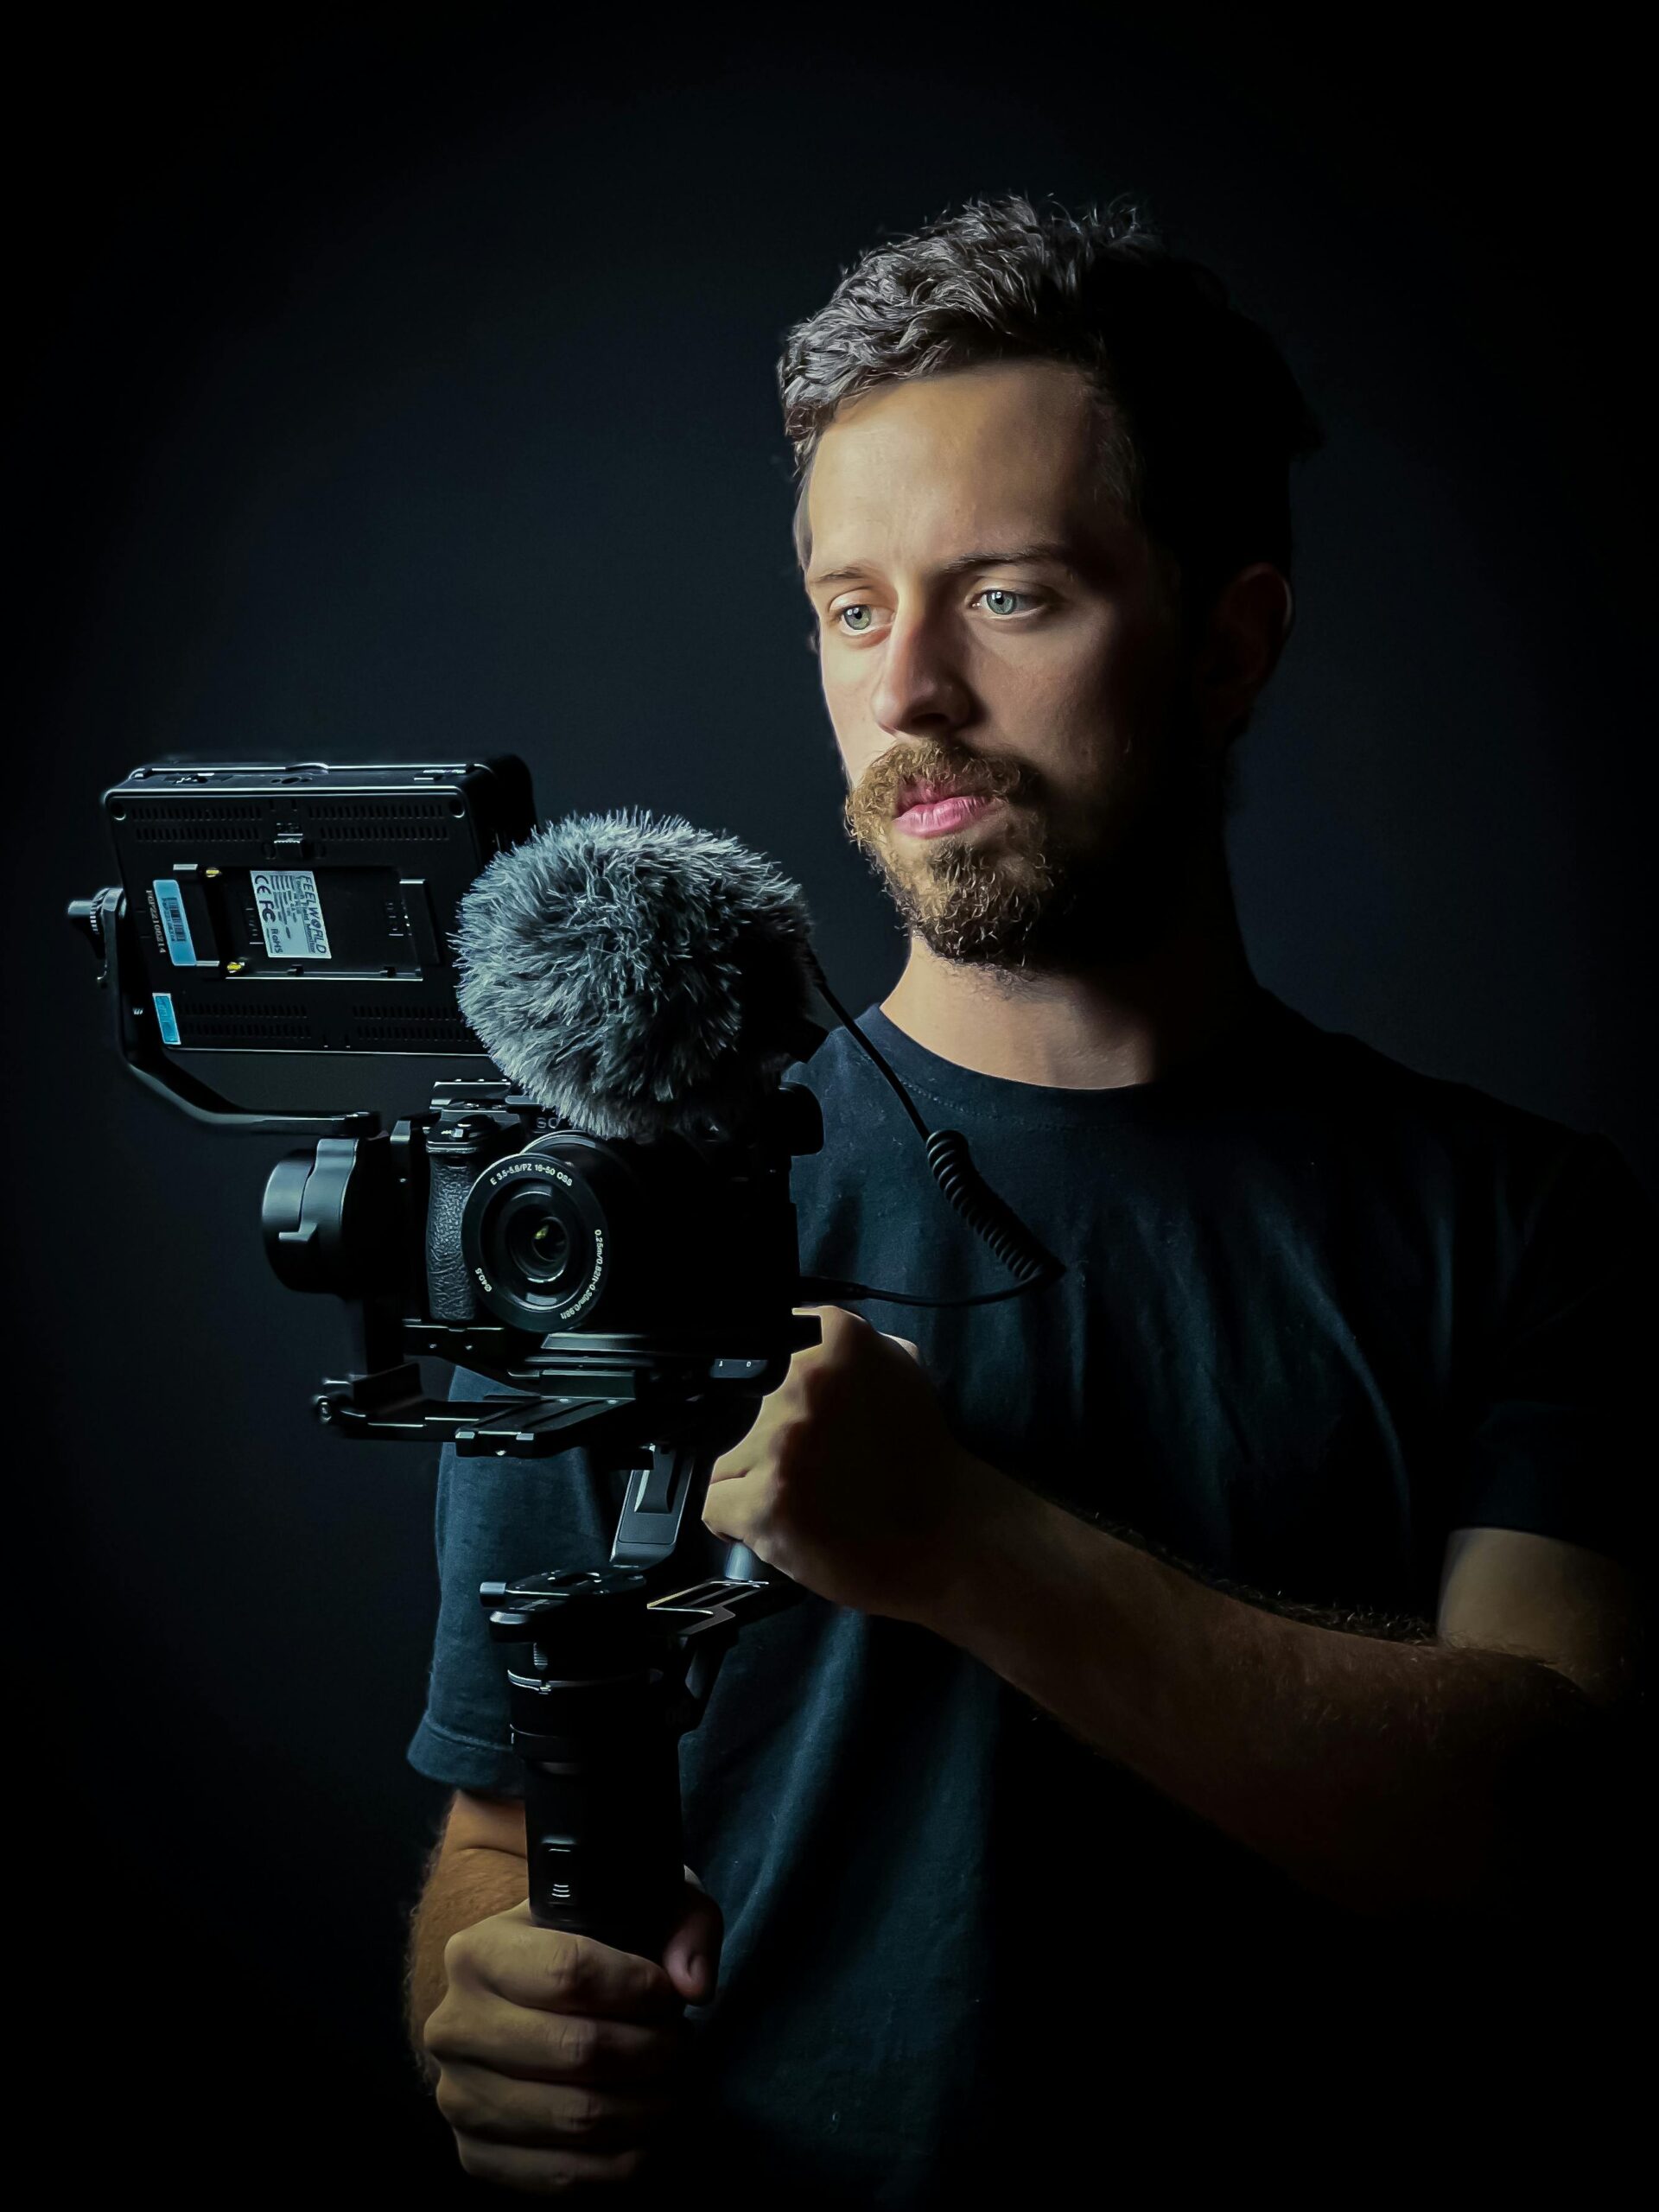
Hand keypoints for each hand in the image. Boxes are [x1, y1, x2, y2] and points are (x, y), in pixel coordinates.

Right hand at [423, 1871, 721, 2194]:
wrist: (511, 1999)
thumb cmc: (580, 1947)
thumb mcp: (630, 1903)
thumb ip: (681, 1920)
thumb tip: (694, 1984)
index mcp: (477, 1952)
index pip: (568, 1972)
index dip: (638, 1988)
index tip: (670, 1994)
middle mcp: (454, 2027)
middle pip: (577, 2049)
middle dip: (652, 2049)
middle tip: (679, 2041)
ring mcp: (459, 2099)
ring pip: (577, 2118)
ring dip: (647, 2106)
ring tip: (670, 2081)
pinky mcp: (475, 2156)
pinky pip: (565, 2175)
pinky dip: (624, 2158)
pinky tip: (647, 2127)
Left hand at [701, 1304, 1004, 1623]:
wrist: (949, 1535)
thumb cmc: (923, 1457)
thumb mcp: (898, 1366)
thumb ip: (840, 1347)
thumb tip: (791, 1336)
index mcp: (832, 1337)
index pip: (758, 1353)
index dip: (770, 1391)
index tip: (794, 1415)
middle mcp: (802, 1381)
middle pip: (738, 1411)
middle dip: (767, 1441)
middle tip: (815, 1468)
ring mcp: (781, 1442)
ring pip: (726, 1461)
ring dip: (756, 1483)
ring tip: (808, 1501)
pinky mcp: (766, 1501)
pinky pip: (715, 1507)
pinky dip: (739, 1523)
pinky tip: (785, 1524)